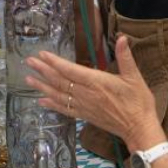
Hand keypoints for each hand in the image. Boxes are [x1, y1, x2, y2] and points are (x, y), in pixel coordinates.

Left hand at [25, 36, 162, 149]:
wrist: (139, 129)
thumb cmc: (138, 102)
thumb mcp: (135, 77)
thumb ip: (125, 57)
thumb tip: (122, 38)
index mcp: (97, 82)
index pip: (70, 70)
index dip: (54, 62)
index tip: (42, 54)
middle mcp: (86, 94)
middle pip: (60, 81)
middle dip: (43, 70)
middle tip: (28, 61)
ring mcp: (84, 106)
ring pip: (59, 95)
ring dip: (42, 86)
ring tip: (28, 79)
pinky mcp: (84, 116)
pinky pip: (64, 109)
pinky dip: (52, 104)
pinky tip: (41, 101)